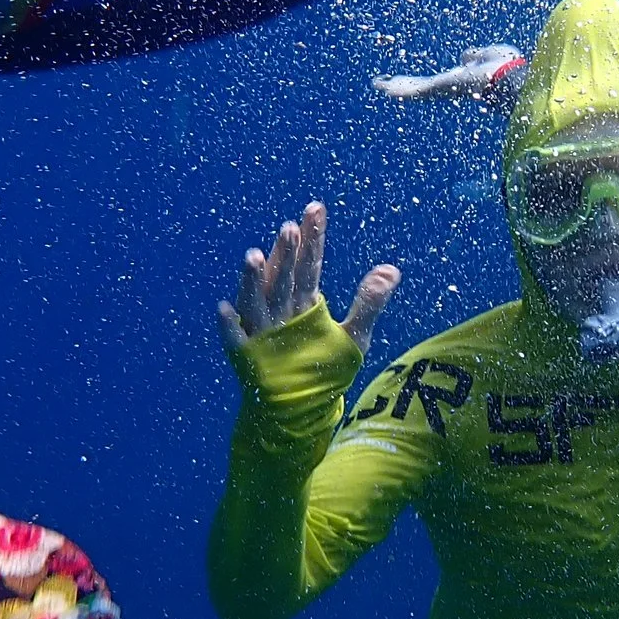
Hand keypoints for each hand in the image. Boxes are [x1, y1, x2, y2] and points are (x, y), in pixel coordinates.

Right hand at [219, 201, 401, 355]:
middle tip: (290, 228)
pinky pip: (237, 341)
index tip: (315, 209)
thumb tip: (392, 269)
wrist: (297, 409)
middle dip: (286, 254)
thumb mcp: (354, 337)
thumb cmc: (322, 369)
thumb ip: (369, 303)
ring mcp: (263, 334)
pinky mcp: (249, 358)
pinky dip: (231, 326)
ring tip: (254, 256)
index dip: (313, 238)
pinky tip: (226, 309)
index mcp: (304, 304)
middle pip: (284, 279)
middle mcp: (281, 313)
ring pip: (258, 302)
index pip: (309, 265)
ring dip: (254, 280)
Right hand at [375, 45, 523, 101]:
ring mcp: (443, 89)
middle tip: (390, 85)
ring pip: (416, 89)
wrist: (506, 80)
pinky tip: (381, 86)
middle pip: (424, 87)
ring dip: (397, 88)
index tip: (428, 79)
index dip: (434, 81)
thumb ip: (476, 55)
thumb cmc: (504, 68)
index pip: (444, 81)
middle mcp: (451, 87)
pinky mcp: (438, 88)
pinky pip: (414, 90)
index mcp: (464, 79)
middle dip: (407, 86)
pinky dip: (398, 89)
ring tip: (379, 85)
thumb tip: (466, 57)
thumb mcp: (489, 54)